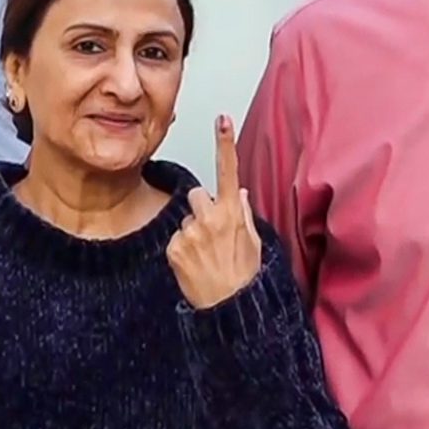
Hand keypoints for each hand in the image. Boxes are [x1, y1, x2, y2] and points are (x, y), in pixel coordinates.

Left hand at [166, 115, 261, 308]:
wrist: (228, 309)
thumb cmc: (244, 276)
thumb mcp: (254, 242)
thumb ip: (243, 213)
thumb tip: (236, 193)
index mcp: (232, 213)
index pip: (228, 170)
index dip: (225, 143)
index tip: (222, 119)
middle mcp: (210, 218)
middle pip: (197, 195)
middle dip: (202, 209)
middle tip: (212, 235)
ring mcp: (189, 233)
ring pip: (185, 219)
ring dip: (192, 231)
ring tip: (205, 255)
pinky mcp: (174, 248)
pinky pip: (176, 239)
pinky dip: (182, 249)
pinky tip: (195, 264)